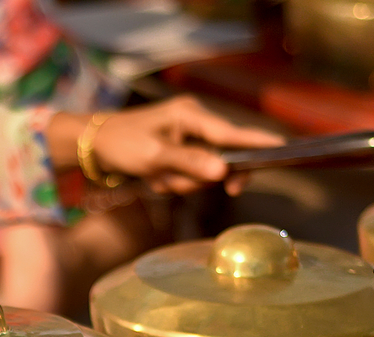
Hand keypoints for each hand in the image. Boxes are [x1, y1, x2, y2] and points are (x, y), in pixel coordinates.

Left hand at [87, 96, 284, 195]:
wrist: (91, 147)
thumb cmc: (120, 144)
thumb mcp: (153, 156)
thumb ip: (190, 163)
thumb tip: (223, 173)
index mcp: (191, 115)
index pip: (231, 134)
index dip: (255, 145)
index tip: (282, 150)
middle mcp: (194, 125)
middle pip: (220, 160)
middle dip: (195, 178)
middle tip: (168, 182)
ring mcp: (187, 140)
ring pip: (203, 174)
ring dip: (179, 183)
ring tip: (154, 177)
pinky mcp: (179, 155)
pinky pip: (188, 177)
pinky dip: (172, 183)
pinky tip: (153, 178)